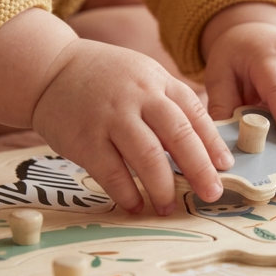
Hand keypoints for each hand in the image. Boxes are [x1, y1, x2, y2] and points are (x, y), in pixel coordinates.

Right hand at [32, 39, 233, 214]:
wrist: (50, 68)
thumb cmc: (104, 79)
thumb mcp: (142, 78)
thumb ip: (168, 106)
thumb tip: (201, 149)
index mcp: (157, 82)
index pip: (194, 114)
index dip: (212, 143)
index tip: (225, 167)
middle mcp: (138, 97)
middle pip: (178, 135)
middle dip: (199, 169)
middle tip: (211, 194)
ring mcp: (111, 117)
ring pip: (147, 157)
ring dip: (163, 187)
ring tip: (168, 207)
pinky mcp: (85, 138)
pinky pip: (112, 172)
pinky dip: (126, 193)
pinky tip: (135, 205)